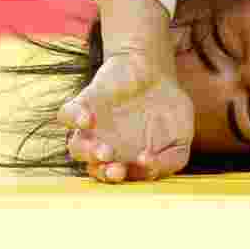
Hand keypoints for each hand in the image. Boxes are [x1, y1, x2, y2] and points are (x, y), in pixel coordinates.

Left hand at [60, 50, 193, 182]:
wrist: (153, 70)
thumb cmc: (169, 107)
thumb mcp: (182, 133)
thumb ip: (174, 157)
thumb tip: (153, 168)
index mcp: (128, 159)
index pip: (124, 178)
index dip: (132, 176)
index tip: (147, 162)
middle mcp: (106, 148)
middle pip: (96, 168)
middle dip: (104, 172)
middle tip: (116, 169)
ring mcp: (92, 128)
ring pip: (77, 147)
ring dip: (87, 152)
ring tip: (102, 150)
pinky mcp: (83, 104)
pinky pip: (67, 115)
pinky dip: (73, 118)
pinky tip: (87, 119)